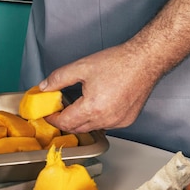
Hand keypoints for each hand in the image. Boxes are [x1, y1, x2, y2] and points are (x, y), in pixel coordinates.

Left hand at [42, 43, 158, 132]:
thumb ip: (59, 78)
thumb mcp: (82, 67)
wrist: (145, 61)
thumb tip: (44, 87)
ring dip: (81, 121)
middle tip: (60, 109)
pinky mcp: (127, 120)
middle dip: (65, 121)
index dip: (53, 119)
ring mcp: (118, 122)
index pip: (65, 122)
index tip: (48, 114)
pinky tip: (97, 106)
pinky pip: (106, 125)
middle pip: (77, 128)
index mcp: (92, 108)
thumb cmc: (118, 62)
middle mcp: (106, 119)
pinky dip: (98, 119)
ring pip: (92, 128)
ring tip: (77, 106)